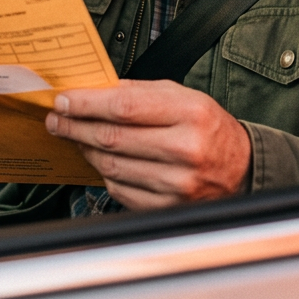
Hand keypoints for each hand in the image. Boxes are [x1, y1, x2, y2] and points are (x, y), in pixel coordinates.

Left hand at [45, 79, 251, 209]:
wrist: (241, 169)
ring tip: (74, 136)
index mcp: (190, 114)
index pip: (123, 106)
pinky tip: (101, 159)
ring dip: (85, 149)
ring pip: (111, 165)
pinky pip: (120, 190)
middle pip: (112, 137)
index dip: (86, 103)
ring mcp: (177, 184)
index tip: (63, 100)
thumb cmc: (209, 128)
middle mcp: (185, 150)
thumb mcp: (182, 96)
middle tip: (56, 119)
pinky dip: (105, 173)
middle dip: (75, 126)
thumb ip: (140, 92)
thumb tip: (94, 90)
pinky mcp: (168, 208)